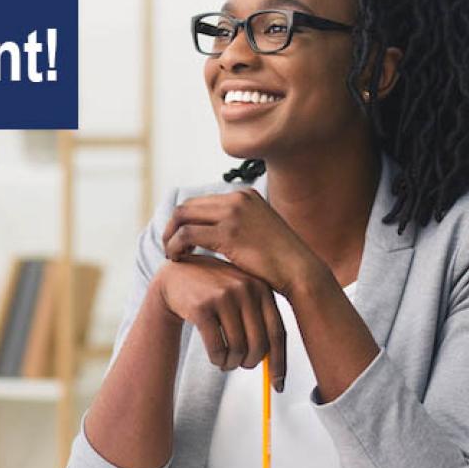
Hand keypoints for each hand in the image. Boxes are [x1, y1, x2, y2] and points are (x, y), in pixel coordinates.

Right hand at [150, 254, 285, 391]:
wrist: (177, 276)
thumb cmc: (214, 292)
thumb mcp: (242, 295)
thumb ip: (259, 320)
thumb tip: (274, 364)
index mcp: (261, 288)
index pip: (278, 332)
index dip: (279, 362)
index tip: (278, 384)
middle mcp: (245, 289)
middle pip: (259, 344)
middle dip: (250, 363)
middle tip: (242, 366)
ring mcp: (223, 296)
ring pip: (237, 348)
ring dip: (232, 363)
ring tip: (226, 362)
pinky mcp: (202, 307)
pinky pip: (217, 348)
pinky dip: (218, 360)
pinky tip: (216, 358)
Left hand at [162, 188, 319, 295]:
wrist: (300, 272)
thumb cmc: (279, 261)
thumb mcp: (259, 233)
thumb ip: (239, 226)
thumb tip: (215, 233)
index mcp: (245, 195)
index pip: (201, 202)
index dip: (185, 220)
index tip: (180, 239)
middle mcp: (238, 198)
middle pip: (188, 206)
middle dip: (172, 226)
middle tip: (169, 247)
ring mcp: (233, 213)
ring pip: (182, 217)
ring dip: (170, 236)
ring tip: (171, 255)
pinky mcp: (228, 232)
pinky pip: (187, 234)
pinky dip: (176, 246)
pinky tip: (178, 259)